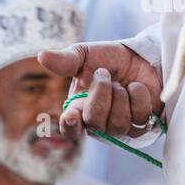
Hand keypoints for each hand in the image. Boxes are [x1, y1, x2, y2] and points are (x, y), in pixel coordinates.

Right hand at [39, 42, 162, 140]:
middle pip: (96, 123)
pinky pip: (140, 118)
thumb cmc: (108, 59)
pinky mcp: (142, 125)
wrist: (139, 55)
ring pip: (119, 124)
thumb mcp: (85, 55)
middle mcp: (98, 123)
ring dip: (122, 96)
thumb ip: (65, 60)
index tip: (71, 116)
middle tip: (105, 74)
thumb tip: (42, 56)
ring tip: (122, 83)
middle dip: (102, 95)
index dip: (70, 126)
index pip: (70, 129)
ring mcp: (120, 127)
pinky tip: (137, 87)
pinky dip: (140, 97)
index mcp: (78, 109)